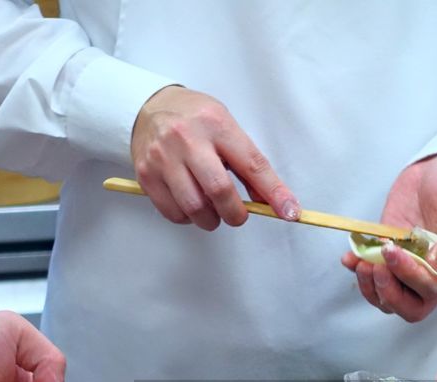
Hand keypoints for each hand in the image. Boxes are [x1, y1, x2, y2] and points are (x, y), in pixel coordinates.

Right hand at [130, 86, 298, 230]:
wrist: (149, 106)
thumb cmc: (194, 118)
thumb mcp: (225, 126)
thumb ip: (246, 162)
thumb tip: (267, 199)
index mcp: (216, 124)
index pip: (252, 165)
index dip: (274, 193)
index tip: (290, 212)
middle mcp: (188, 139)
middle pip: (219, 191)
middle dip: (235, 214)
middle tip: (237, 215)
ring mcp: (163, 157)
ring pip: (194, 207)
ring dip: (211, 220)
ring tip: (213, 212)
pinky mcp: (146, 175)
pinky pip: (173, 212)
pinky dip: (188, 218)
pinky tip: (191, 206)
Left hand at [342, 153, 436, 322]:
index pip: (432, 289)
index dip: (410, 275)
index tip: (393, 250)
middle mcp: (432, 272)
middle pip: (410, 307)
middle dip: (389, 291)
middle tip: (377, 265)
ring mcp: (408, 265)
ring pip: (389, 299)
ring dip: (371, 287)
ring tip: (362, 262)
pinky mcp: (388, 254)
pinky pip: (372, 276)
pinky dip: (357, 270)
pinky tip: (350, 258)